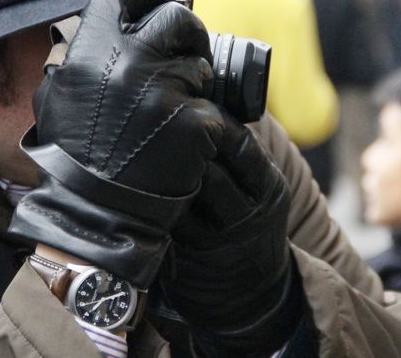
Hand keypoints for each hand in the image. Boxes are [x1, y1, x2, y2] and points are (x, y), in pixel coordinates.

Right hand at [9, 0, 224, 287]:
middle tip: (183, 54)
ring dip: (194, 82)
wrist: (94, 213)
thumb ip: (84, 54)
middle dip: (186, 34)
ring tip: (172, 111)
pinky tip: (180, 143)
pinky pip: (211, 106)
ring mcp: (164, 91)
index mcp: (90, 48)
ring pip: (200, 63)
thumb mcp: (60, 94)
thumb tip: (117, 25)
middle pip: (178, 18)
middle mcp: (128, 61)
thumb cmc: (75, 154)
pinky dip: (202, 123)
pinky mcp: (196, 122)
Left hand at [160, 115, 304, 356]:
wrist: (257, 297)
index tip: (189, 105)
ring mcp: (217, 242)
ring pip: (181, 199)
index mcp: (268, 190)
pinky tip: (133, 187)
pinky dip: (147, 204)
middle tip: (153, 124)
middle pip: (208, 172)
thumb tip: (206, 102)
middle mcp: (247, 216)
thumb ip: (238, 155)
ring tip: (139, 151)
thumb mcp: (262, 191)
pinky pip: (163, 226)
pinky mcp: (189, 262)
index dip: (213, 123)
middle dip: (179, 147)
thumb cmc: (251, 224)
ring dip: (158, 175)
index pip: (241, 146)